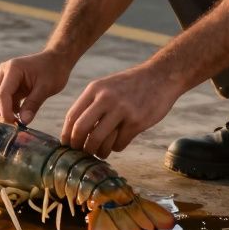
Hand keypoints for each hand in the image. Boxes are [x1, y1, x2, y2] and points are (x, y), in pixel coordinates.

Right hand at [0, 50, 73, 124]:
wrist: (56, 60)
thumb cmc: (53, 71)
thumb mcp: (46, 88)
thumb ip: (33, 104)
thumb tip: (24, 122)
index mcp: (13, 69)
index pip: (2, 94)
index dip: (5, 112)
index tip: (12, 127)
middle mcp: (4, 72)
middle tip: (10, 131)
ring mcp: (5, 78)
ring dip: (2, 113)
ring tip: (15, 126)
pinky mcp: (8, 85)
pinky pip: (3, 100)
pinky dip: (8, 111)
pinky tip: (18, 119)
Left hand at [61, 64, 179, 158]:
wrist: (161, 76)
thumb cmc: (131, 85)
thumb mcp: (107, 86)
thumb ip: (91, 103)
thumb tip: (74, 130)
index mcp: (95, 89)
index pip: (71, 116)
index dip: (67, 134)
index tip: (67, 145)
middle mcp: (105, 98)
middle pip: (81, 130)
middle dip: (79, 146)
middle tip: (81, 152)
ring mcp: (121, 110)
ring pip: (98, 140)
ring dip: (97, 152)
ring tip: (100, 152)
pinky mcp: (136, 122)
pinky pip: (118, 144)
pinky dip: (116, 148)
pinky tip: (119, 142)